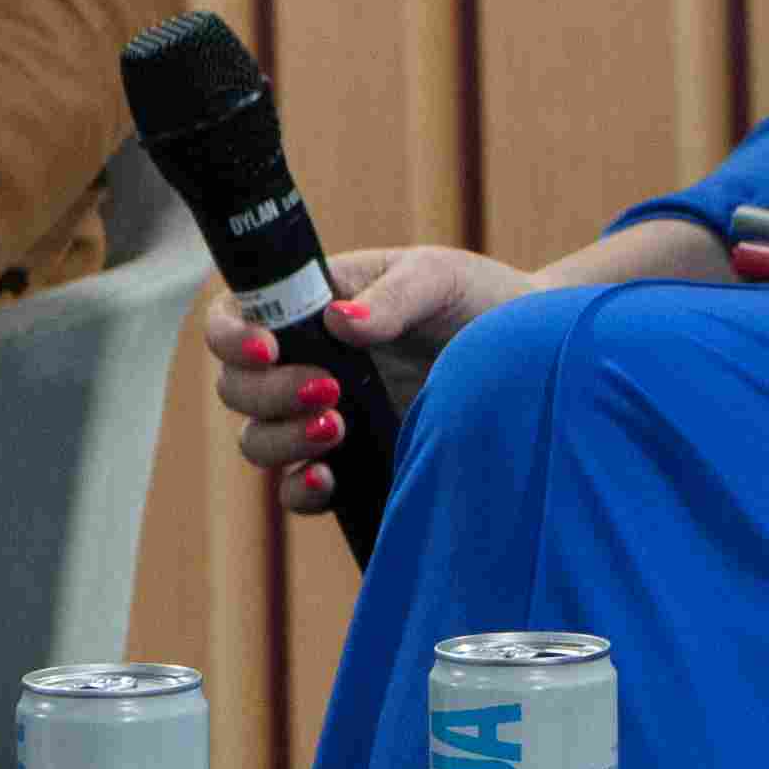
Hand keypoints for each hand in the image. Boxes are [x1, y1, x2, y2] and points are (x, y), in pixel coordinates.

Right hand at [209, 245, 500, 513]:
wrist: (536, 360)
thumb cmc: (477, 301)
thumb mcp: (441, 278)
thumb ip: (394, 296)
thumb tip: (339, 320)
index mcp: (308, 307)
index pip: (236, 316)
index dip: (232, 335)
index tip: (267, 348)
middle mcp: (304, 364)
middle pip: (237, 388)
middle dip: (268, 393)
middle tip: (328, 389)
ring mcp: (324, 418)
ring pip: (258, 442)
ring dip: (281, 440)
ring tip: (338, 426)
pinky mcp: (353, 465)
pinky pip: (299, 490)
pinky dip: (301, 490)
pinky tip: (329, 477)